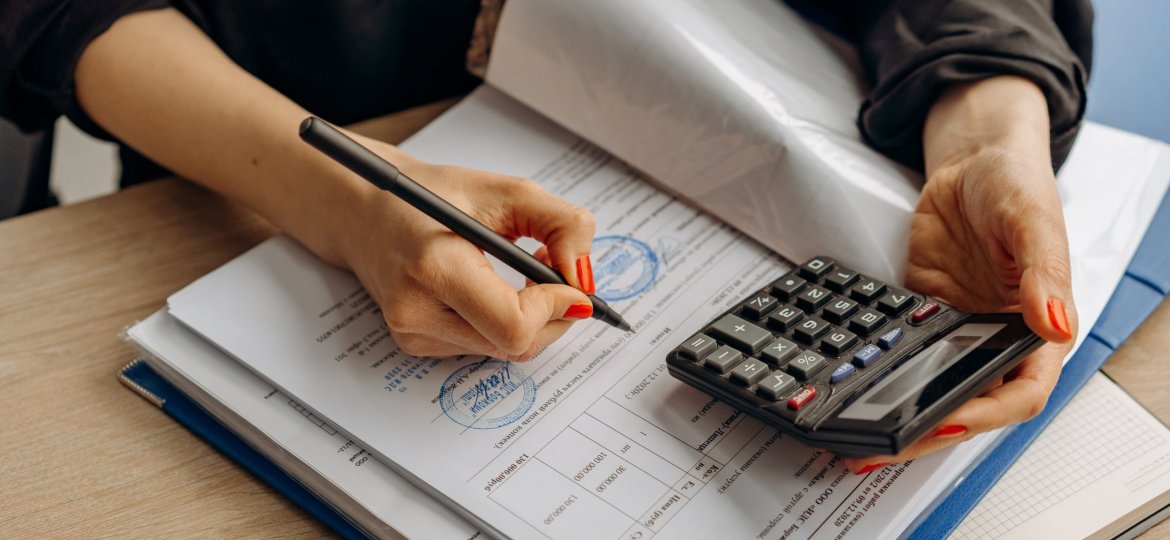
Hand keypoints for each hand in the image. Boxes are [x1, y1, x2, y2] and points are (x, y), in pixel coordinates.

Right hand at [341, 138, 597, 360]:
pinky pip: (484, 346)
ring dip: (531, 319)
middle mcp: (417, 311)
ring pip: (505, 350)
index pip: (514, 324)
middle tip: (555, 273)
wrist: (366, 208)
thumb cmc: (434, 194)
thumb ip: (561, 226)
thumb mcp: (507, 191)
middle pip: (516, 345)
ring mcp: (413, 333)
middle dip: (553, 315)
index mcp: (435, 267)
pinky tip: (494, 289)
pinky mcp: (415, 344)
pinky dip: (504, 323)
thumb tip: (585, 278)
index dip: (556, 308)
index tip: (572, 284)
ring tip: (524, 275)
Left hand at [842, 77, 1077, 472]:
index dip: (984, 414)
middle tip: (880, 449)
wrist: (971, 162)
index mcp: (1038, 329)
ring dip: (899, 416)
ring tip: (857, 439)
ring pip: (930, 388)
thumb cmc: (1015, 185)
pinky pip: (901, 356)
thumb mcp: (1033, 220)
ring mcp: (956, 333)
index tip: (946, 422)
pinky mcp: (922, 318)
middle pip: (968, 404)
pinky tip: (851, 390)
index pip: (1019, 393)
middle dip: (926, 433)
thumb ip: (1043, 273)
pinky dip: (879, 377)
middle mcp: (997, 340)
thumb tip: (1054, 323)